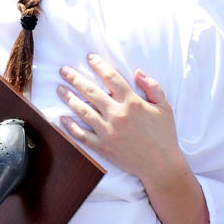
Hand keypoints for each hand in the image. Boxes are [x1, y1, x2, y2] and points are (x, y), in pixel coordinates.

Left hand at [57, 54, 185, 183]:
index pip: (111, 78)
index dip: (99, 65)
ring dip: (68, 98)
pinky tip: (62, 118)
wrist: (161, 165)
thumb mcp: (164, 107)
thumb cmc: (164, 135)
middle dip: (75, 78)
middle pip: (91, 91)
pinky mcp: (102, 147)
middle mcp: (117, 114)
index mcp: (132, 102)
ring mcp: (107, 131)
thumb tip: (137, 72)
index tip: (90, 58)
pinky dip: (70, 126)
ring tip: (59, 88)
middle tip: (64, 70)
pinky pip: (81, 135)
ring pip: (82, 110)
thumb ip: (152, 87)